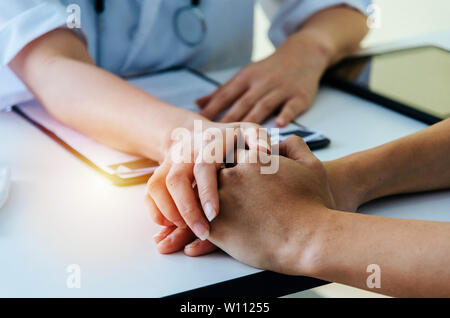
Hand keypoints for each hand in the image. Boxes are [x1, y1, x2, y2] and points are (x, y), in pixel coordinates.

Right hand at [146, 120, 269, 253]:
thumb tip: (263, 153)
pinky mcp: (160, 172)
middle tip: (203, 232)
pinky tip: (171, 226)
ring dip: (170, 212)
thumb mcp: (248, 133)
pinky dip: (156, 211)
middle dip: (187, 209)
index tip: (214, 215)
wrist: (201, 133)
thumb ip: (257, 140)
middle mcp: (185, 150)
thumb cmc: (233, 140)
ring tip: (187, 231)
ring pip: (158, 186)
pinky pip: (150, 192)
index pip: (203, 166)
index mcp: (209, 142)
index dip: (206, 191)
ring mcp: (169, 161)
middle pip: (176, 179)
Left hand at [197, 34, 329, 126]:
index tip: (198, 124)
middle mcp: (262, 83)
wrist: (302, 54)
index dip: (212, 109)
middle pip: (243, 103)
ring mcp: (281, 89)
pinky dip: (286, 114)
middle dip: (228, 120)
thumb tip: (197, 104)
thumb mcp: (244, 75)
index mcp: (246, 77)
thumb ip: (222, 91)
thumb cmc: (268, 69)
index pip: (226, 95)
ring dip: (252, 120)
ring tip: (240, 137)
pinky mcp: (299, 96)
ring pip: (264, 105)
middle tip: (216, 138)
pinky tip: (279, 125)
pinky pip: (292, 106)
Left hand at [205, 137, 336, 274]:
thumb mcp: (312, 166)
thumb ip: (295, 146)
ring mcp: (220, 200)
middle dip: (225, 184)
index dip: (242, 169)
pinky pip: (202, 223)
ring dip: (213, 204)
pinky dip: (206, 226)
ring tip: (231, 217)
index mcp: (252, 159)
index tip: (250, 183)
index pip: (236, 156)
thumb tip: (281, 140)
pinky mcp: (216, 227)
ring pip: (206, 198)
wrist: (309, 240)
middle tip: (240, 200)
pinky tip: (221, 231)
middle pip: (218, 174)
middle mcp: (232, 176)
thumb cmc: (313, 205)